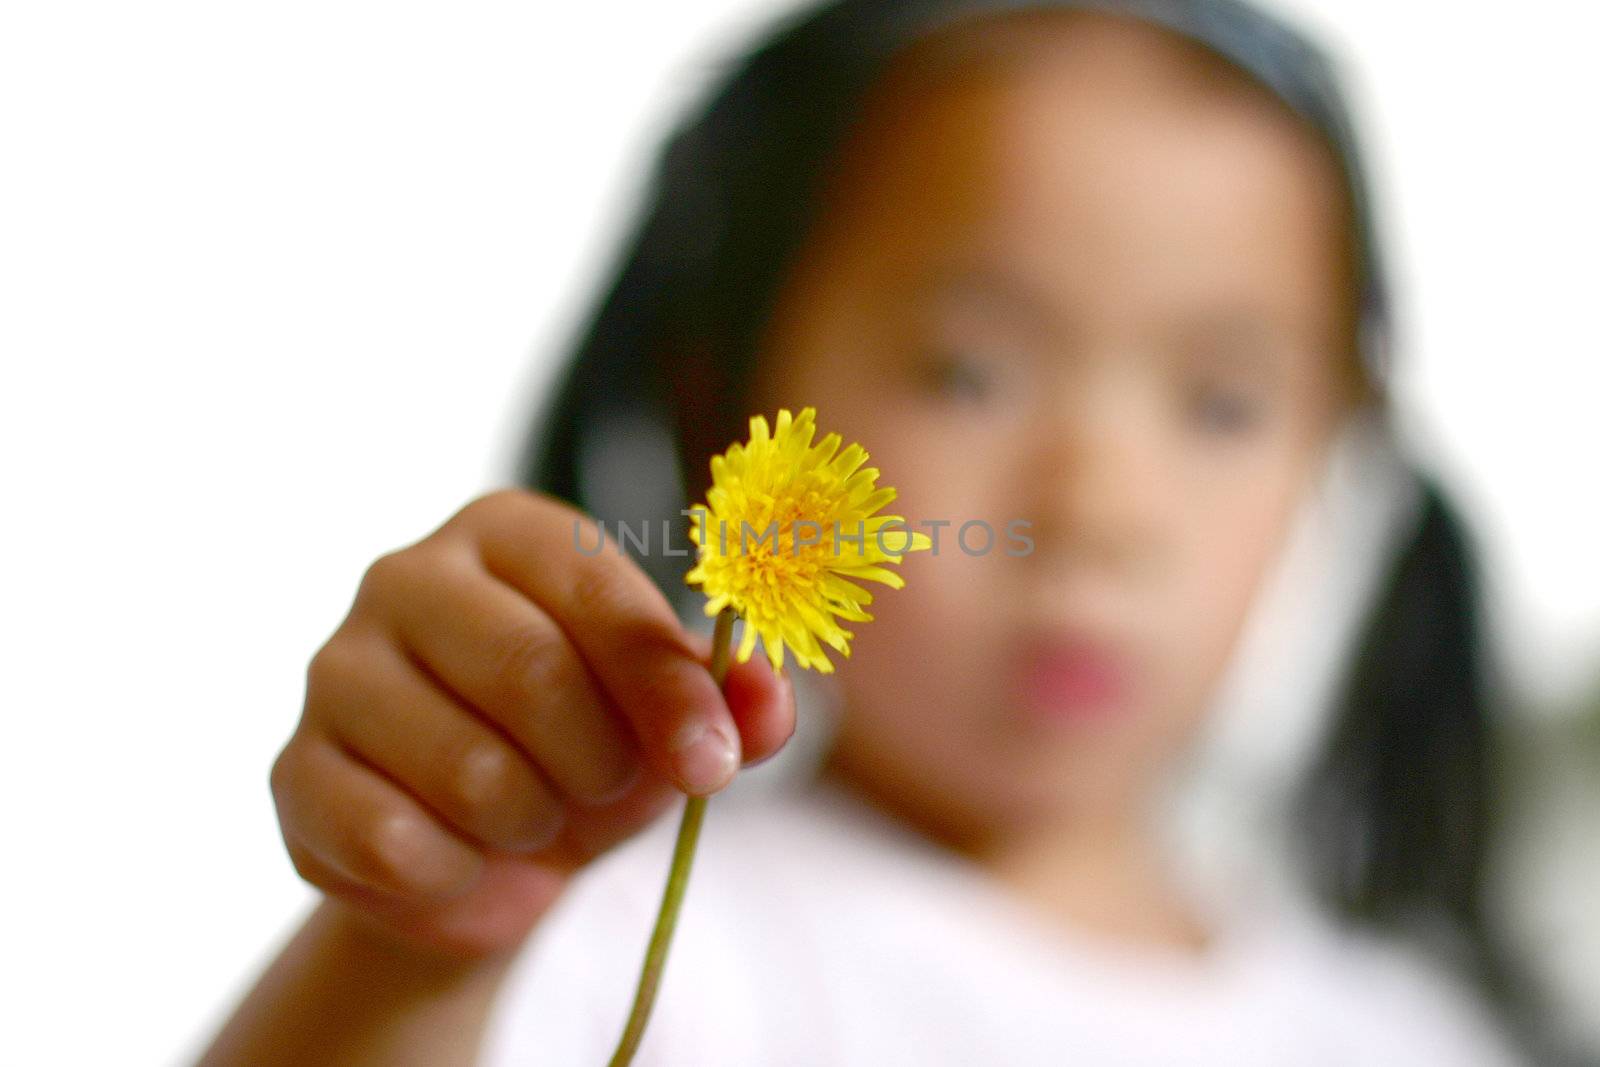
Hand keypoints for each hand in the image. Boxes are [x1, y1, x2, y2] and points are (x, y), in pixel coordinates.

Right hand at [269, 489, 793, 958]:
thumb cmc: (590, 752)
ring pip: (468, 769)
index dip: (668, 691)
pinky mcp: (294, 770)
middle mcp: (408, 575)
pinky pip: (394, 841)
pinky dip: (458, 872)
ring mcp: (335, 668)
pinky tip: (460, 853)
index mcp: (510, 532)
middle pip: (531, 672)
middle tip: (601, 788)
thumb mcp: (677, 724)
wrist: (490, 855)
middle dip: (597, 763)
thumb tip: (767, 696)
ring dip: (530, 823)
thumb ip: (736, 702)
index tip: (711, 767)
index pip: (599, 593)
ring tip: (528, 812)